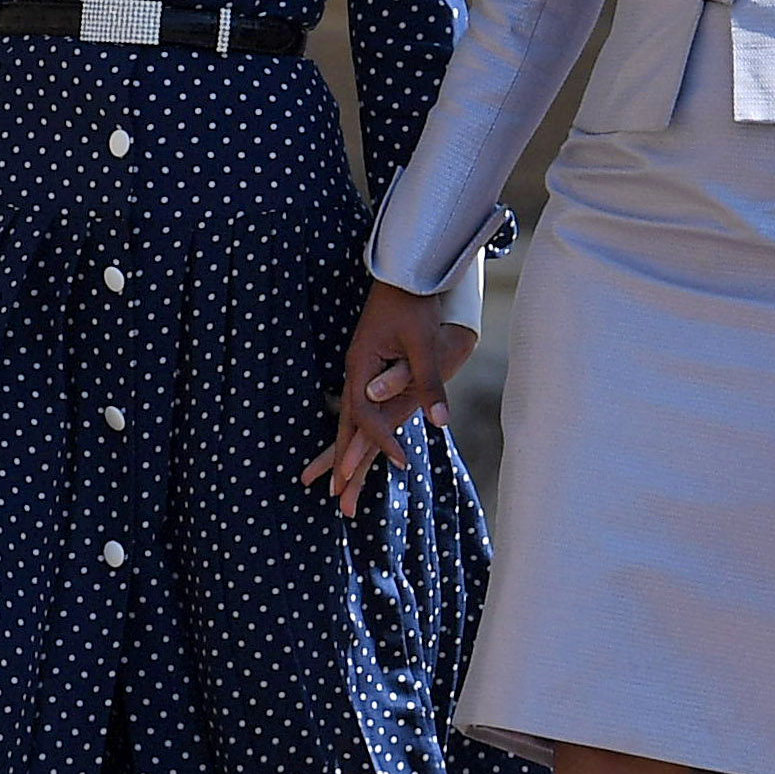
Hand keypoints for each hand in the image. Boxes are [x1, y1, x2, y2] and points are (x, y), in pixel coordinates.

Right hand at [301, 285, 476, 517]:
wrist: (403, 271)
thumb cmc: (414, 304)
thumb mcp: (423, 344)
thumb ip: (427, 383)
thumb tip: (439, 423)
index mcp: (360, 368)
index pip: (366, 417)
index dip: (383, 442)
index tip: (402, 462)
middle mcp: (354, 373)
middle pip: (344, 427)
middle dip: (341, 465)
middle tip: (339, 502)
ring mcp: (358, 372)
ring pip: (347, 421)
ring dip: (341, 452)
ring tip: (335, 483)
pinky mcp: (368, 368)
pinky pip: (357, 409)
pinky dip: (354, 431)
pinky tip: (355, 443)